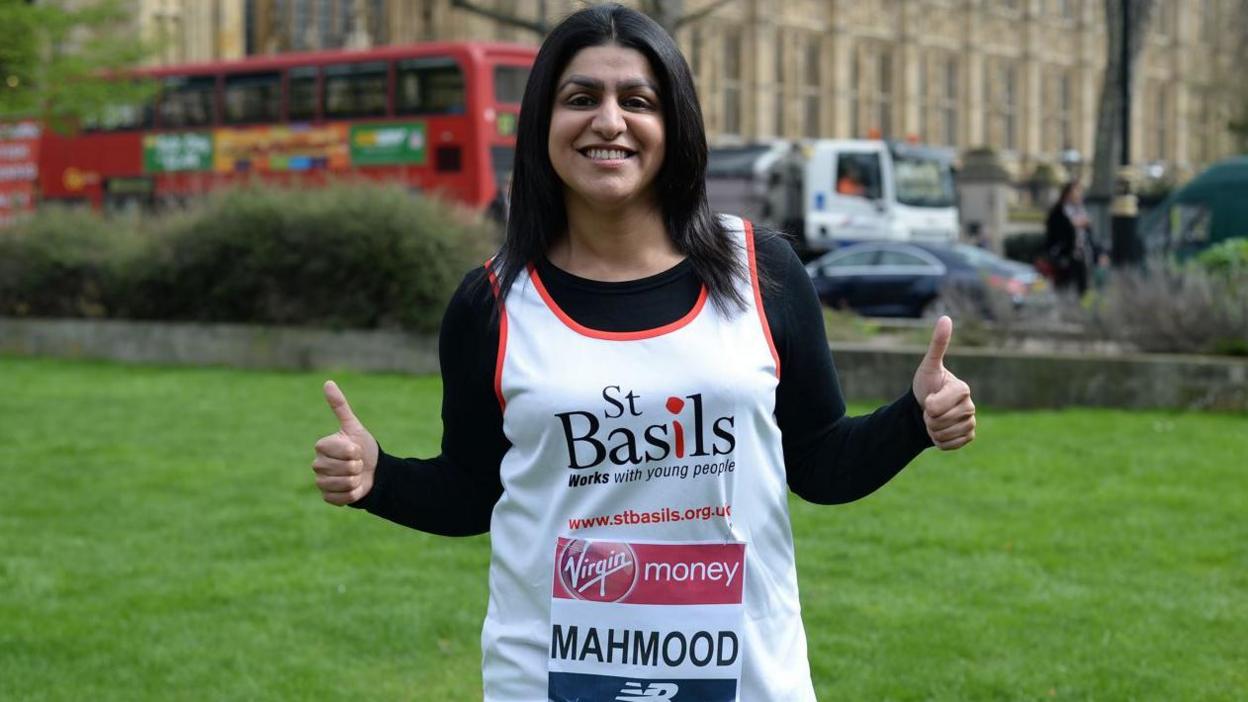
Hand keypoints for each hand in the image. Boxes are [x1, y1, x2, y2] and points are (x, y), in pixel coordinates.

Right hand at [312, 380, 378, 504]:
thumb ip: (340, 406)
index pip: (336, 449)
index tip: (356, 448)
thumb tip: (327, 382)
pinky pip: (341, 498)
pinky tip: (354, 487)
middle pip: (342, 467)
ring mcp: (321, 481)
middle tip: (358, 463)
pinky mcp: (327, 497)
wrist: (374, 471)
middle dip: (357, 465)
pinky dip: (353, 494)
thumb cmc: (363, 447)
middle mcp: (317, 464)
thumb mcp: (354, 426)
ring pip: (342, 483)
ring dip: (356, 480)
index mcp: (321, 446)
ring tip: (357, 475)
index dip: (352, 450)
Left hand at [912, 316, 975, 450]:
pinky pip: (949, 445)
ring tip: (934, 419)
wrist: (925, 407)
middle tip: (930, 409)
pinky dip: (939, 441)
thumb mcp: (928, 366)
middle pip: (939, 422)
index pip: (936, 407)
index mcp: (963, 389)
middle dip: (928, 418)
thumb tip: (946, 318)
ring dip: (932, 430)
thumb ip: (937, 344)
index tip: (928, 398)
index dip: (927, 406)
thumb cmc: (927, 385)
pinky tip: (940, 430)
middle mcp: (971, 406)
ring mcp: (971, 422)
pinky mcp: (968, 437)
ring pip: (943, 434)